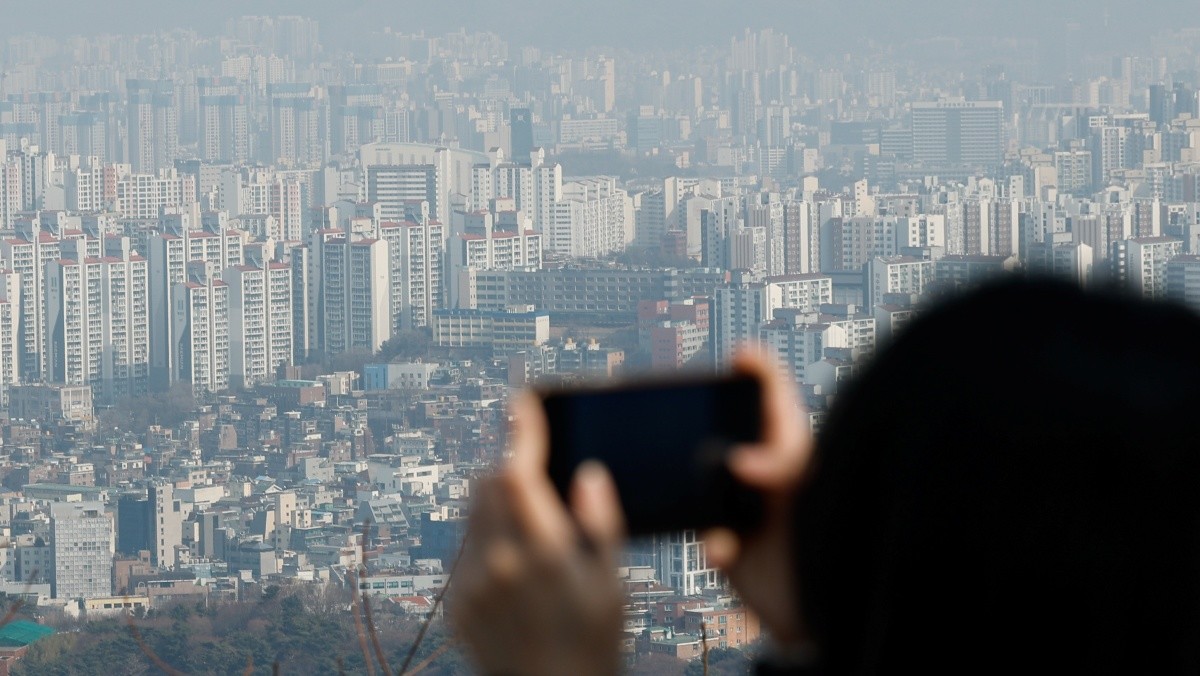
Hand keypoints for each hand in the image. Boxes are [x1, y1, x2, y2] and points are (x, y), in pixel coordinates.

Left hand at [454, 393, 626, 675]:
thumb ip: (600, 524)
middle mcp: (500, 564)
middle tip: (536, 475)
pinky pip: (465, 547)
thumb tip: (587, 475)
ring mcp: (472, 585)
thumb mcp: (612, 584)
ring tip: (530, 524)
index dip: (522, 430)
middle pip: (489, 482)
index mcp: (544, 554)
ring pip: (472, 511)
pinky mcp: (457, 603)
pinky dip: (485, 536)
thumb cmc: (593, 642)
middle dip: (511, 467)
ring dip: (496, 499)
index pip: (519, 472)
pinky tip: (514, 562)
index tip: (522, 401)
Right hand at [704, 349, 813, 648]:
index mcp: (796, 453)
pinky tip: (725, 549)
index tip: (740, 356)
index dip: (758, 371)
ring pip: (711, 486)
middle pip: (734, 435)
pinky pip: (708, 537)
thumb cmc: (842, 548)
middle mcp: (770, 479)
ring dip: (705, 493)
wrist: (829, 620)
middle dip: (715, 432)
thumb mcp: (817, 489)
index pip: (778, 399)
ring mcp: (749, 514)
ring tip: (717, 503)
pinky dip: (713, 542)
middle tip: (696, 421)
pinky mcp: (732, 549)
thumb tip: (740, 462)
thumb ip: (782, 463)